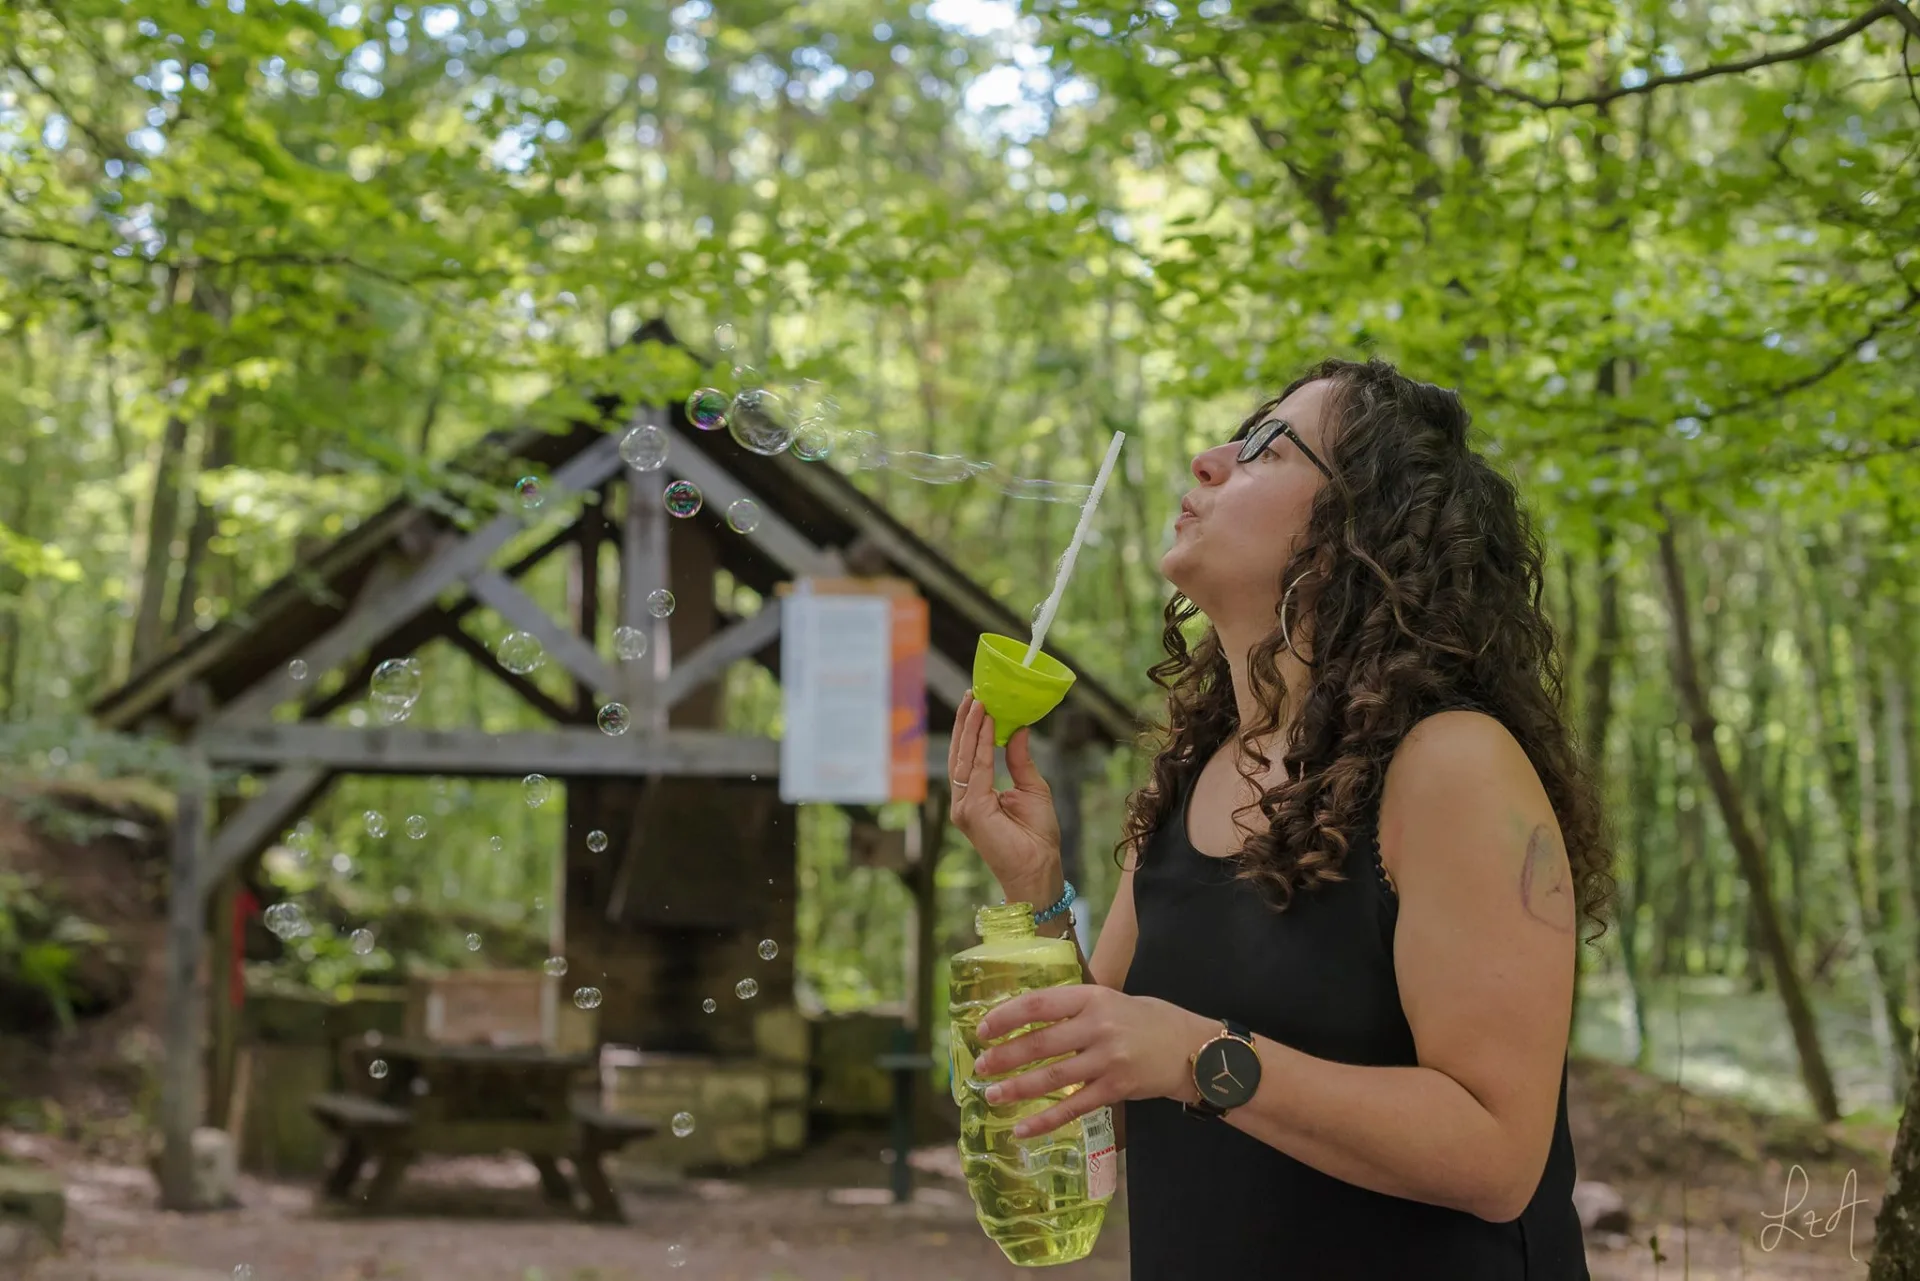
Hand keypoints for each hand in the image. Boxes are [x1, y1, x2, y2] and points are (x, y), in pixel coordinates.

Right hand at [948, 690, 1061, 904]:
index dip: (973, 730)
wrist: (1040, 867)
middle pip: (960, 753)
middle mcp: (964, 801)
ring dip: (970, 726)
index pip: (969, 757)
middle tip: (972, 693)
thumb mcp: (1032, 788)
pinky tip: (987, 721)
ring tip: (977, 701)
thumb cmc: (1038, 836)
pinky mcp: (970, 810)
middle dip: (965, 722)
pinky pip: (975, 768)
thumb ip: (1020, 760)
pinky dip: (981, 742)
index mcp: (976, 797)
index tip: (979, 702)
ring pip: (964, 757)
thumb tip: (1019, 729)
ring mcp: (964, 806)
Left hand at [970, 985, 1214, 1138]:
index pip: (1039, 1004)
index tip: (983, 1030)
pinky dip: (1045, 1120)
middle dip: (1005, 1056)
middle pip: (1041, 1042)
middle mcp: (1098, 1026)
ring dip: (1017, 1088)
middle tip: (980, 1067)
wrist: (1192, 1048)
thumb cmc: (1146, 1021)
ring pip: (1052, 1077)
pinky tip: (1023, 1130)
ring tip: (992, 1096)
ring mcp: (1108, 1059)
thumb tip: (1025, 1019)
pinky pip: (1073, 1107)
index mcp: (1093, 997)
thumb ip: (1074, 1008)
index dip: (1006, 1016)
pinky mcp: (1116, 1089)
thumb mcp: (1111, 1000)